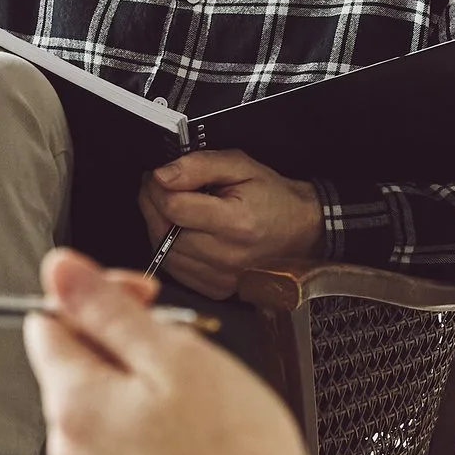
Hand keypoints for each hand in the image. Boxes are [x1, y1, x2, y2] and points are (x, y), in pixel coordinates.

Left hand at [25, 250, 328, 454]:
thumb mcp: (174, 355)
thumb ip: (107, 308)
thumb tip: (58, 270)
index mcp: (72, 400)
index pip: (49, 319)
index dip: (98, 296)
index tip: (146, 299)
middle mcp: (68, 443)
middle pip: (75, 360)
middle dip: (126, 342)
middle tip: (186, 350)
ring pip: (102, 401)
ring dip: (142, 385)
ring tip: (198, 399)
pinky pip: (122, 442)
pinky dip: (151, 427)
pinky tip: (194, 435)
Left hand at [136, 149, 323, 298]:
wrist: (301, 230)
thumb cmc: (274, 198)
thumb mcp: (240, 166)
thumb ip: (199, 166)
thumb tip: (162, 175)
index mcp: (236, 223)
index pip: (174, 208)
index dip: (158, 187)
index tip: (159, 176)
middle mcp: (228, 256)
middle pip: (164, 231)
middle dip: (152, 204)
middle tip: (158, 186)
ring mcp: (222, 277)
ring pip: (164, 252)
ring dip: (157, 226)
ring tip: (170, 206)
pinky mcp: (217, 289)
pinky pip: (176, 269)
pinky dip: (169, 249)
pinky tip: (178, 231)